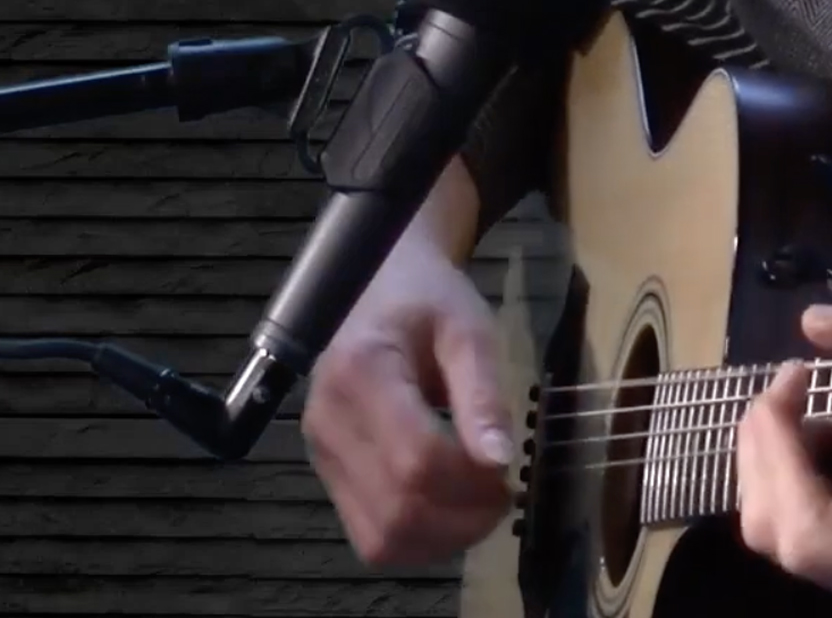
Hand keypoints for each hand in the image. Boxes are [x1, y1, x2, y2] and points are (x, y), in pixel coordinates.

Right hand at [300, 243, 516, 566]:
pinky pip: (371, 537)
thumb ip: (481, 392)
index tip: (509, 471)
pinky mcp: (328, 475)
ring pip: (381, 539)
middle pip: (397, 509)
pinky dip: (418, 541)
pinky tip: (450, 512)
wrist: (378, 290)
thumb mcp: (468, 328)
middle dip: (463, 517)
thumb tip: (499, 460)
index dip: (470, 481)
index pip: (416, 458)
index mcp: (361, 374)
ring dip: (443, 539)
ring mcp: (322, 456)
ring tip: (481, 506)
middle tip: (504, 494)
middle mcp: (329, 423)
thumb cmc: (429, 302)